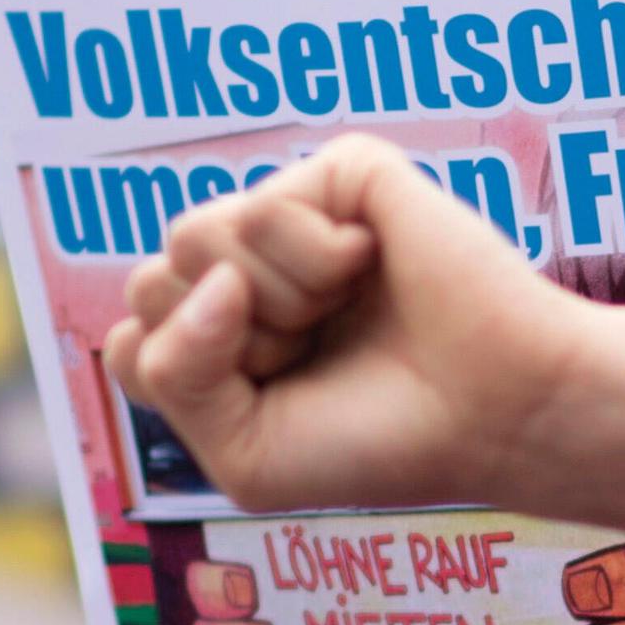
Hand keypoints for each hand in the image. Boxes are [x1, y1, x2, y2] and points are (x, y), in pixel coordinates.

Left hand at [104, 136, 605, 514]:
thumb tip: (210, 274)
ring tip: (343, 313)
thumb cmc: (378, 443)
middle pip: (149, 281)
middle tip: (314, 359)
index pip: (132, 339)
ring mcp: (291, 218)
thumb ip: (173, 373)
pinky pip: (261, 208)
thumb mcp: (240, 451)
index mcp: (222, 338)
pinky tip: (372, 267)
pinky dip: (316, 261)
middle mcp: (247, 270)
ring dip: (272, 303)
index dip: (184, 383)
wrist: (492, 413)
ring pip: (191, 234)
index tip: (269, 406)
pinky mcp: (337, 174)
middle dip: (227, 343)